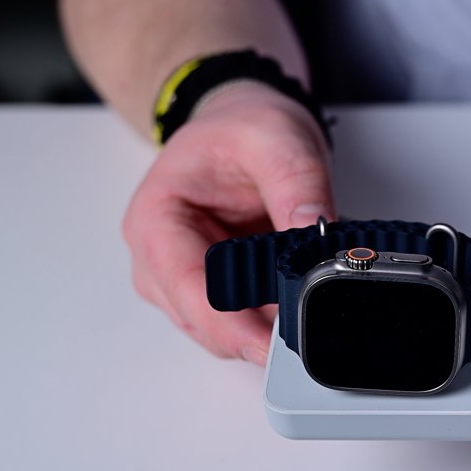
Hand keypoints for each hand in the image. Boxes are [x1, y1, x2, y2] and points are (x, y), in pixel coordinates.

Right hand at [123, 82, 334, 364]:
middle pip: (205, 322)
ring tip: (312, 293)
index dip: (232, 325)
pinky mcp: (217, 291)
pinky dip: (276, 314)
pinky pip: (247, 321)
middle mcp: (159, 260)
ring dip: (270, 323)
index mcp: (155, 221)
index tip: (273, 345)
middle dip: (259, 329)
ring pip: (226, 332)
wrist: (240, 125)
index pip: (188, 289)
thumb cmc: (239, 129)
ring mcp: (184, 282)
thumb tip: (315, 230)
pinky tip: (301, 293)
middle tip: (313, 319)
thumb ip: (297, 185)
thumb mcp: (275, 138)